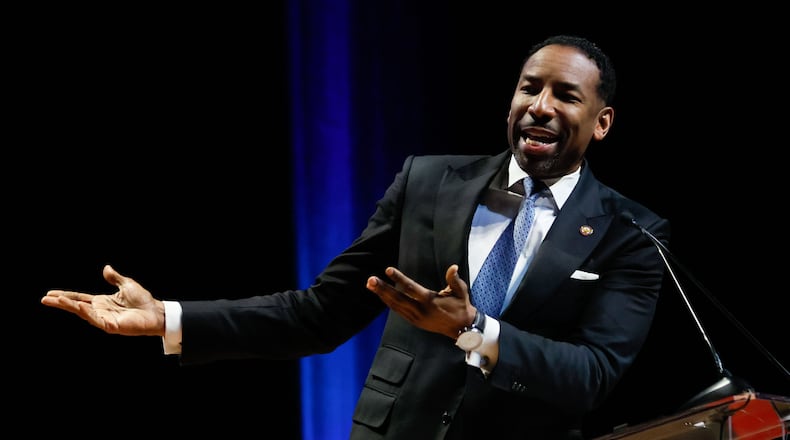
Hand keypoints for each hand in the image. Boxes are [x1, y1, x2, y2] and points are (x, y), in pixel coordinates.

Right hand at [41, 264, 165, 336]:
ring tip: (58, 301)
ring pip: (83, 313)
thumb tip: (106, 268)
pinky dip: (88, 314)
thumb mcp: (127, 285)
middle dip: (61, 303)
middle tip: (45, 299)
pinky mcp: (112, 326)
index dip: (65, 296)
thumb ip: (115, 278)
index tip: (50, 294)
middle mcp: (100, 311)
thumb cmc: (143, 301)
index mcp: (101, 302)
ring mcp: (105, 319)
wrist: (156, 312)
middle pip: (76, 307)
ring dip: (71, 307)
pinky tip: (80, 308)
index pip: (79, 298)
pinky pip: (97, 320)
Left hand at [366, 264, 474, 338]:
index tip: (388, 270)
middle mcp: (420, 311)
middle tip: (370, 280)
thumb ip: (454, 280)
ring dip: (382, 295)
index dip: (399, 279)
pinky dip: (388, 302)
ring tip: (370, 284)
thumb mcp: (460, 292)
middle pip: (398, 298)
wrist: (461, 329)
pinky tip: (380, 294)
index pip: (411, 288)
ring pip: (395, 305)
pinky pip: (398, 311)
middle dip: (383, 289)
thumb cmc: (461, 306)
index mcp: (430, 301)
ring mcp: (416, 318)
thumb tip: (453, 267)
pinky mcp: (414, 321)